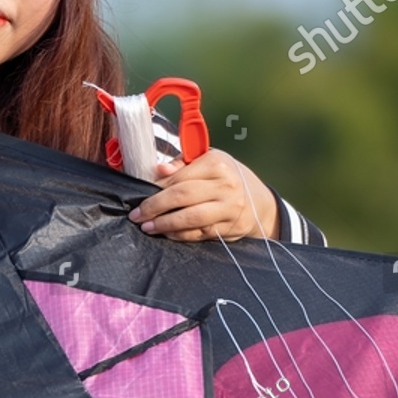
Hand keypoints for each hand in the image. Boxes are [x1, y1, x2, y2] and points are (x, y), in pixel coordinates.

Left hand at [126, 149, 279, 241]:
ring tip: (147, 227)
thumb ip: (182, 164)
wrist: (260, 202)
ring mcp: (229, 208)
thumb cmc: (227, 177)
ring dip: (165, 225)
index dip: (156, 188)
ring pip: (190, 218)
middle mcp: (226, 185)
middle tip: (137, 215)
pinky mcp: (230, 228)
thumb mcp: (208, 162)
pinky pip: (199, 233)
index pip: (179, 177)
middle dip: (155, 207)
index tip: (140, 195)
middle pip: (182, 197)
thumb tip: (159, 170)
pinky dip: (180, 235)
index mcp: (217, 164)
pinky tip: (167, 233)